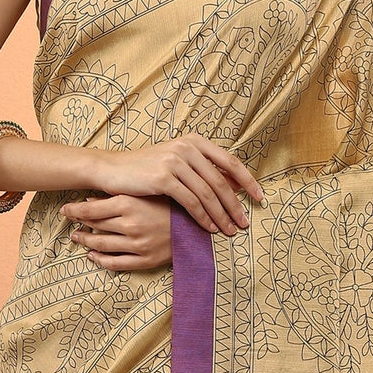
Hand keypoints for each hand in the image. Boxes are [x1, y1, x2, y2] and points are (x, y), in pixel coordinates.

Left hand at [62, 193, 171, 271]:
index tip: (65, 209)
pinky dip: (100, 260)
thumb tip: (90, 199)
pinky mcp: (144, 260)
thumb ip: (119, 195)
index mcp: (130, 204)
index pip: (91, 209)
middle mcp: (131, 224)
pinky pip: (115, 263)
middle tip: (71, 223)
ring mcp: (137, 244)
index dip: (74, 210)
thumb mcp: (146, 194)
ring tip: (78, 238)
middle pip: (94, 226)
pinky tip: (92, 256)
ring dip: (86, 241)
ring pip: (101, 245)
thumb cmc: (172, 205)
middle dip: (79, 224)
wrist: (199, 226)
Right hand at [85, 134, 264, 234]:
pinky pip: (191, 202)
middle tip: (245, 223)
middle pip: (221, 181)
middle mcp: (187, 148)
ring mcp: (175, 161)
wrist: (112, 169)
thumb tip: (235, 185)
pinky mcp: (164, 178)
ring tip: (229, 231)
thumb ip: (203, 170)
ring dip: (221, 215)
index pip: (231, 162)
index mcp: (195, 141)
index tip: (260, 199)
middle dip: (236, 206)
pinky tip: (209, 228)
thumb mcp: (177, 163)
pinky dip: (203, 217)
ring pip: (208, 194)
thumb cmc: (145, 170)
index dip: (248, 182)